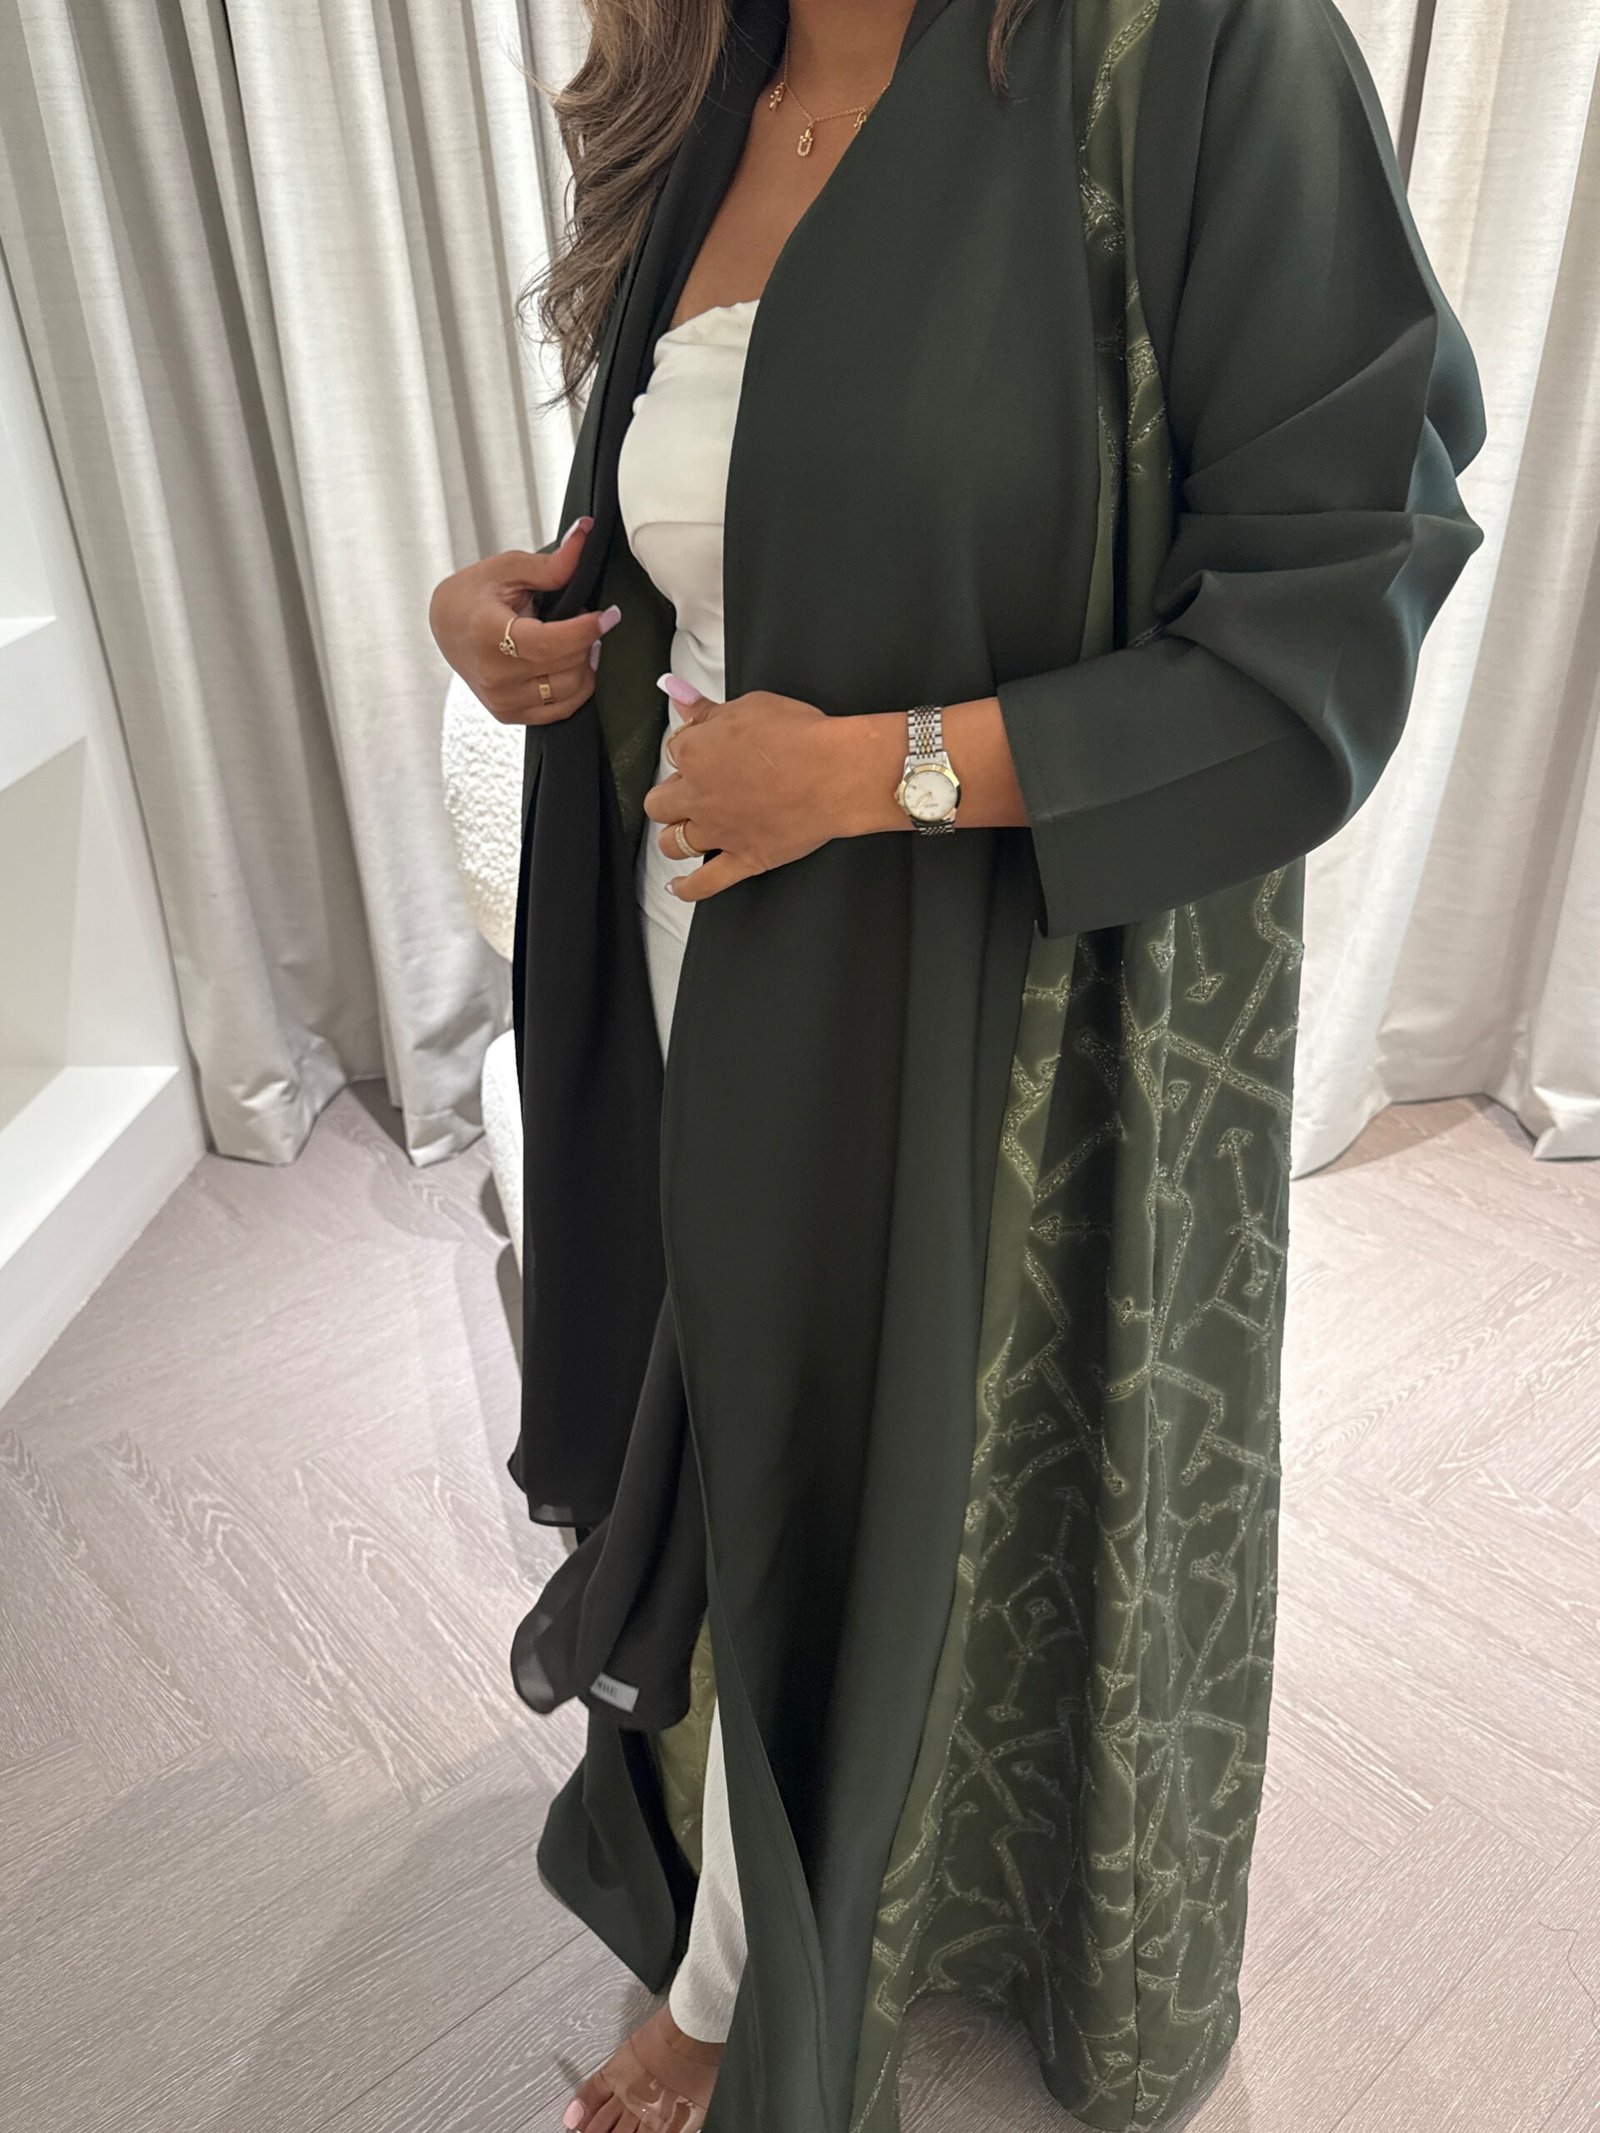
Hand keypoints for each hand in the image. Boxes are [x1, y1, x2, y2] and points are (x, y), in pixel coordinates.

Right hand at [427, 519, 621, 724]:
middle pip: (566, 666)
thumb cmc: (474, 595)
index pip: (550, 643)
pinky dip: (577, 688)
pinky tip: (574, 664)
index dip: (586, 630)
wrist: (446, 627)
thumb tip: (585, 534)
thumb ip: (551, 562)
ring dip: (587, 664)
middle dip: (588, 641)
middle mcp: (494, 675)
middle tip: (589, 620)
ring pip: (570, 691)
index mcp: (489, 635)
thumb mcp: (508, 569)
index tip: (610, 615)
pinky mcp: (509, 714)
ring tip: (582, 641)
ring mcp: (502, 700)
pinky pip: (562, 710)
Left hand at [641, 677, 855, 902]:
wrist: (834, 774)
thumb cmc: (799, 735)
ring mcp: (718, 833)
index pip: (674, 751)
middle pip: (660, 803)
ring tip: (686, 830)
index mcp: (694, 754)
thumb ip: (707, 709)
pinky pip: (705, 884)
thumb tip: (677, 694)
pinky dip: (688, 888)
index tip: (707, 748)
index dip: (691, 749)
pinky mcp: (743, 860)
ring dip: (674, 836)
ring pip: (672, 843)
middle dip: (671, 795)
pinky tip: (680, 886)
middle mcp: (697, 797)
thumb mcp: (750, 705)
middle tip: (694, 789)